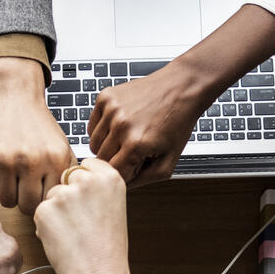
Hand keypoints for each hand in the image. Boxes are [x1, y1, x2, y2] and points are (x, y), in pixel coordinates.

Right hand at [0, 57, 75, 214]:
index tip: (39, 192)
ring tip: (11, 175)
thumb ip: (65, 175)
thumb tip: (65, 203)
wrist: (12, 92)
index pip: (49, 201)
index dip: (43, 199)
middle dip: (25, 200)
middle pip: (27, 206)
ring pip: (6, 201)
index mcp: (55, 159)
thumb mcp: (61, 146)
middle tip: (23, 187)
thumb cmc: (37, 124)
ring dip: (8, 192)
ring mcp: (5, 160)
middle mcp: (31, 160)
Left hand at [33, 158, 131, 273]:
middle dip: (68, 196)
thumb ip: (96, 189)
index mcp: (109, 177)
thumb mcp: (113, 208)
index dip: (83, 184)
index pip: (85, 165)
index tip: (87, 199)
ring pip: (51, 196)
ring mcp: (64, 194)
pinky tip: (62, 240)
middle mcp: (87, 180)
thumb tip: (74, 181)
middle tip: (80, 222)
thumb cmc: (108, 250)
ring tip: (73, 234)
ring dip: (56, 212)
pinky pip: (39, 212)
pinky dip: (46, 226)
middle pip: (66, 178)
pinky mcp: (45, 210)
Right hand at [88, 59, 210, 184]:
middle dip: (115, 160)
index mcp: (136, 144)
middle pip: (101, 160)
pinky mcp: (106, 97)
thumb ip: (143, 180)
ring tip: (126, 138)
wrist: (182, 86)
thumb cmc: (177, 122)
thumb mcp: (168, 163)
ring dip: (107, 146)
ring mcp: (111, 109)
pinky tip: (119, 126)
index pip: (112, 174)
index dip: (123, 174)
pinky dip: (102, 130)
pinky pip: (92, 126)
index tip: (133, 167)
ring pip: (93, 144)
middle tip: (132, 152)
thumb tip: (121, 187)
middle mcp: (121, 125)